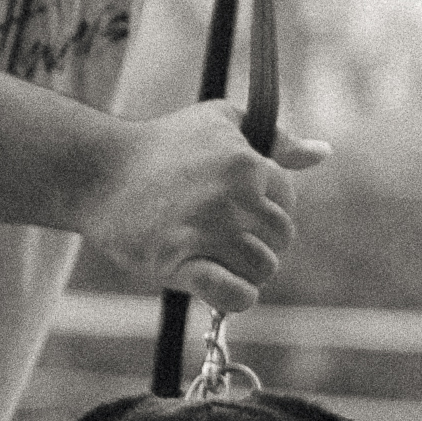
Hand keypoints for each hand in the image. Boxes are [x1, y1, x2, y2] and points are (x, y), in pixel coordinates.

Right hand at [80, 101, 330, 311]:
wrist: (99, 172)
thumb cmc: (164, 144)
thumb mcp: (221, 122)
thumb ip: (275, 139)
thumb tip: (322, 153)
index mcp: (245, 163)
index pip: (287, 201)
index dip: (267, 207)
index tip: (238, 208)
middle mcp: (230, 198)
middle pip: (281, 239)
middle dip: (260, 240)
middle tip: (227, 236)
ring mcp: (205, 232)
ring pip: (262, 269)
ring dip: (246, 269)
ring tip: (218, 257)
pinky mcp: (179, 263)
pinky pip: (234, 295)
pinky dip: (237, 298)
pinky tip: (222, 287)